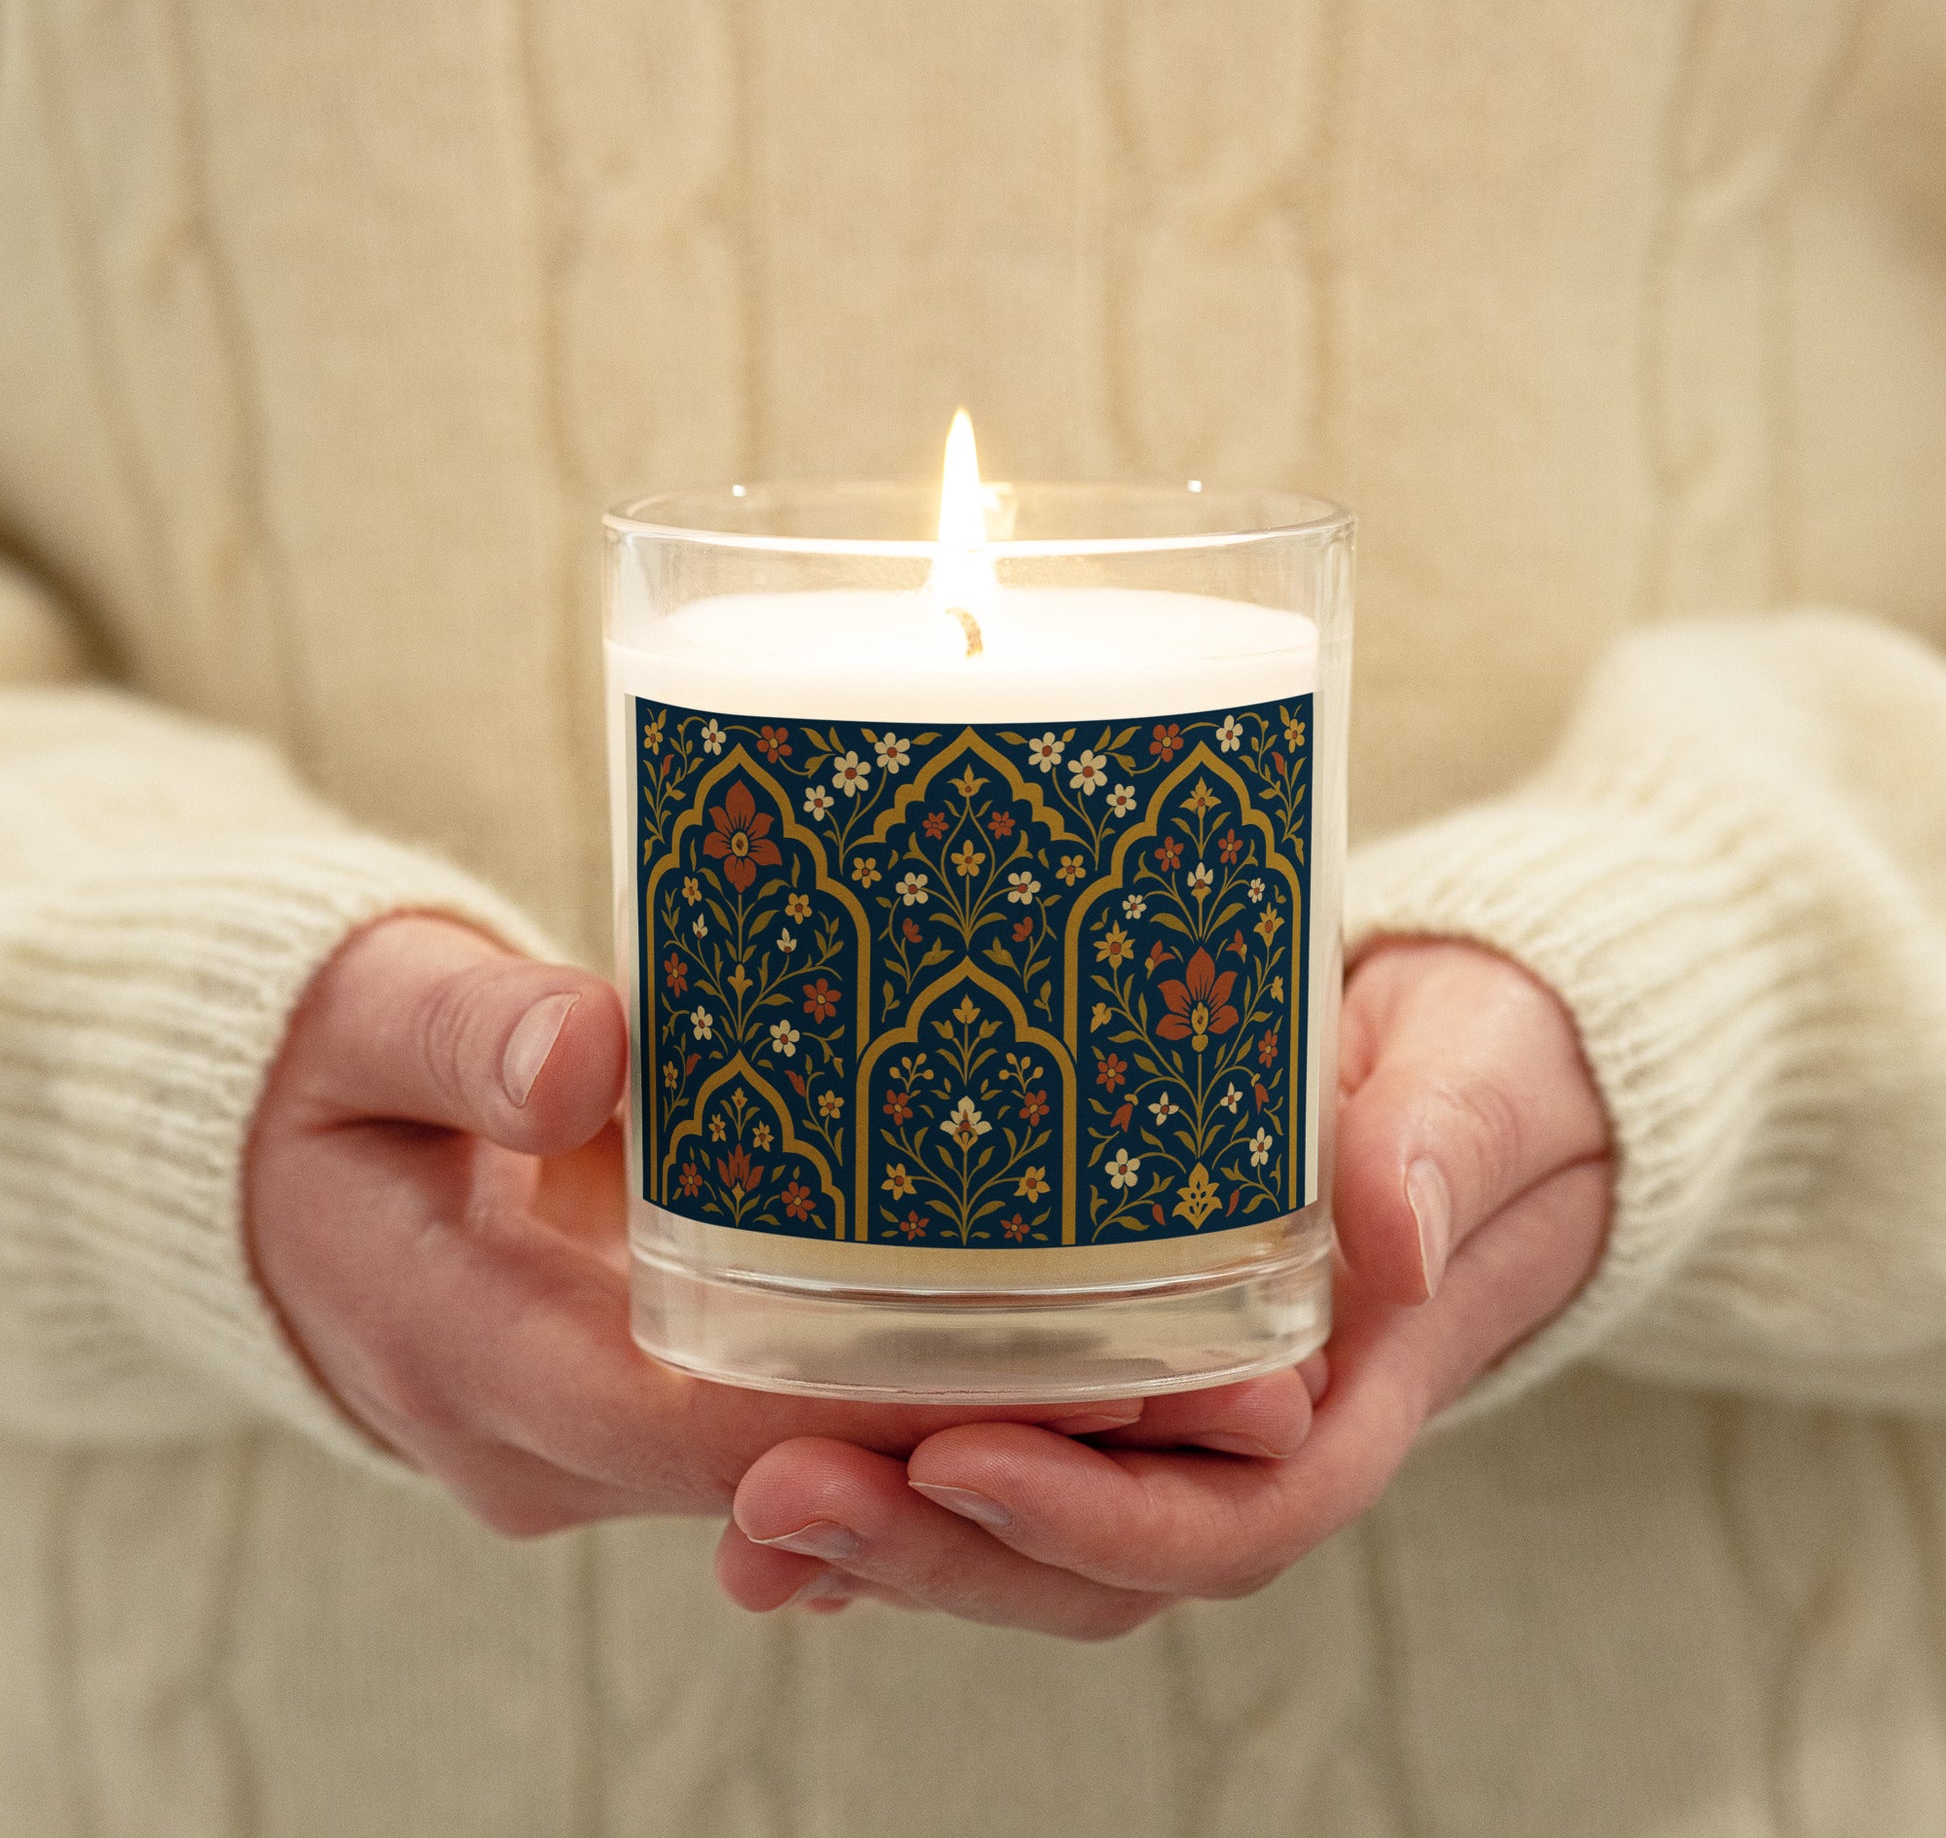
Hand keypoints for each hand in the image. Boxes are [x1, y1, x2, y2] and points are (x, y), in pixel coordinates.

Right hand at [244, 916, 1311, 1545]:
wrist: (279, 1165)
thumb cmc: (324, 1075)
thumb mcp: (369, 1016)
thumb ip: (464, 1032)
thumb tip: (585, 1058)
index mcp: (475, 1353)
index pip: (714, 1426)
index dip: (900, 1412)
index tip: (1074, 1366)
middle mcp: (551, 1441)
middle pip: (805, 1472)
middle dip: (1002, 1442)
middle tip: (1217, 1377)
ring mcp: (602, 1445)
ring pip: (821, 1475)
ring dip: (995, 1440)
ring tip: (1203, 1369)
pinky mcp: (644, 1411)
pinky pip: (800, 1434)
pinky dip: (925, 1408)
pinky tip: (1069, 1351)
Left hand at [715, 939, 1613, 1634]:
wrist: (1466, 1073)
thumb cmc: (1480, 1075)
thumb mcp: (1479, 1081)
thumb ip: (1445, 1144)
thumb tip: (1394, 1228)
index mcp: (1348, 1396)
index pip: (1229, 1517)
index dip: (1093, 1519)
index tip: (959, 1460)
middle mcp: (1248, 1438)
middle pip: (1094, 1558)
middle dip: (938, 1549)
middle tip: (778, 1494)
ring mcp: (1169, 1415)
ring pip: (1026, 1530)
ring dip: (885, 1538)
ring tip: (744, 1507)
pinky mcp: (1106, 1366)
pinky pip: (997, 1450)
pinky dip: (890, 1480)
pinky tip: (769, 1470)